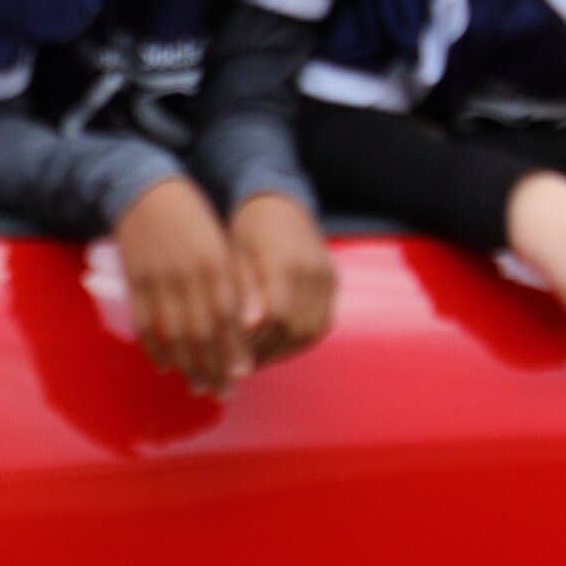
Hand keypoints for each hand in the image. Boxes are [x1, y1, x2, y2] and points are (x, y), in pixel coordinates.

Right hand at [114, 177, 247, 397]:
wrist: (147, 193)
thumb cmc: (193, 218)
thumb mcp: (219, 243)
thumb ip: (232, 280)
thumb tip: (246, 324)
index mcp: (214, 262)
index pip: (227, 316)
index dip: (234, 348)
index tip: (244, 374)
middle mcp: (187, 274)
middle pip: (202, 332)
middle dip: (214, 367)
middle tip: (223, 392)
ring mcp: (158, 280)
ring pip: (173, 334)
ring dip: (186, 366)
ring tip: (198, 387)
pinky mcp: (135, 283)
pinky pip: (146, 324)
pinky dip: (155, 349)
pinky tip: (165, 365)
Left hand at [230, 193, 336, 367]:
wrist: (279, 202)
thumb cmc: (247, 229)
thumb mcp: (235, 255)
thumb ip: (242, 291)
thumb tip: (247, 327)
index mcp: (285, 261)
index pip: (278, 316)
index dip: (256, 341)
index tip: (232, 353)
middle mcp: (312, 268)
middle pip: (296, 327)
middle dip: (268, 351)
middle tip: (240, 363)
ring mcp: (327, 274)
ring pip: (312, 329)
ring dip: (285, 349)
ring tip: (258, 357)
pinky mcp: (333, 280)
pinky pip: (323, 321)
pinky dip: (301, 338)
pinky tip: (277, 343)